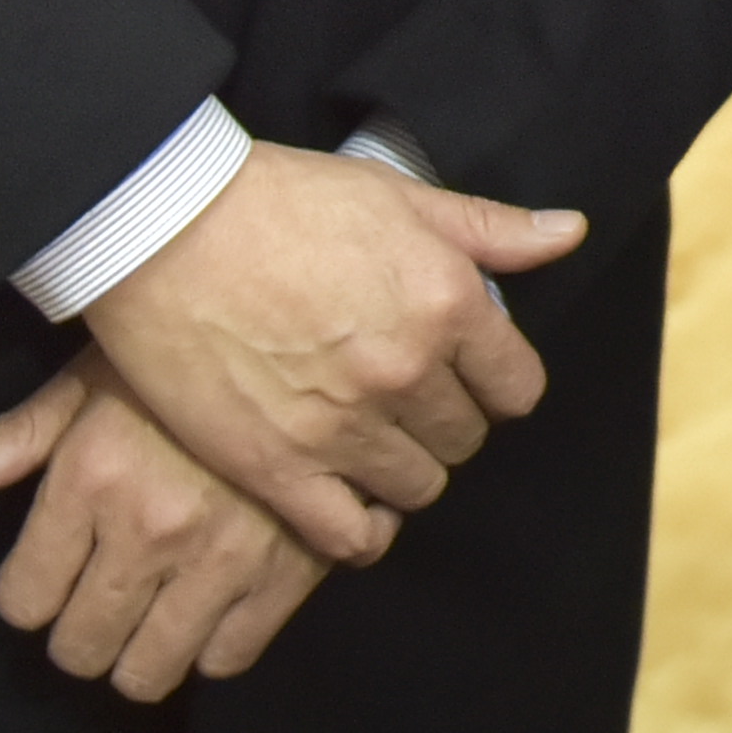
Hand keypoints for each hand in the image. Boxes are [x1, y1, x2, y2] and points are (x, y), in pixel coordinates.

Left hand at [0, 364, 341, 698]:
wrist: (309, 335)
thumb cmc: (182, 350)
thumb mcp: (90, 376)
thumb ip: (15, 436)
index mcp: (91, 480)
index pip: (23, 600)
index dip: (27, 596)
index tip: (44, 581)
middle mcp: (149, 530)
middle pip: (81, 647)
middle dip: (78, 634)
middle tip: (95, 605)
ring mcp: (222, 559)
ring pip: (150, 669)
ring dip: (138, 654)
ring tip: (147, 620)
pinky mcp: (289, 572)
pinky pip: (228, 657)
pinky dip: (211, 646)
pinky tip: (208, 608)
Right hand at [77, 139, 584, 565]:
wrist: (162, 225)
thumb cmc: (280, 199)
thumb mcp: (398, 196)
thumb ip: (489, 229)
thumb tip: (569, 234)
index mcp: (448, 304)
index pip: (516, 388)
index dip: (491, 383)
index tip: (460, 374)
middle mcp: (408, 372)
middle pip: (465, 439)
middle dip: (444, 421)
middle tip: (401, 401)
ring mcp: (344, 427)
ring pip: (417, 488)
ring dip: (401, 469)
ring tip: (367, 440)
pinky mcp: (280, 469)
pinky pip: (350, 537)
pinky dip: (359, 530)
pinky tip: (345, 500)